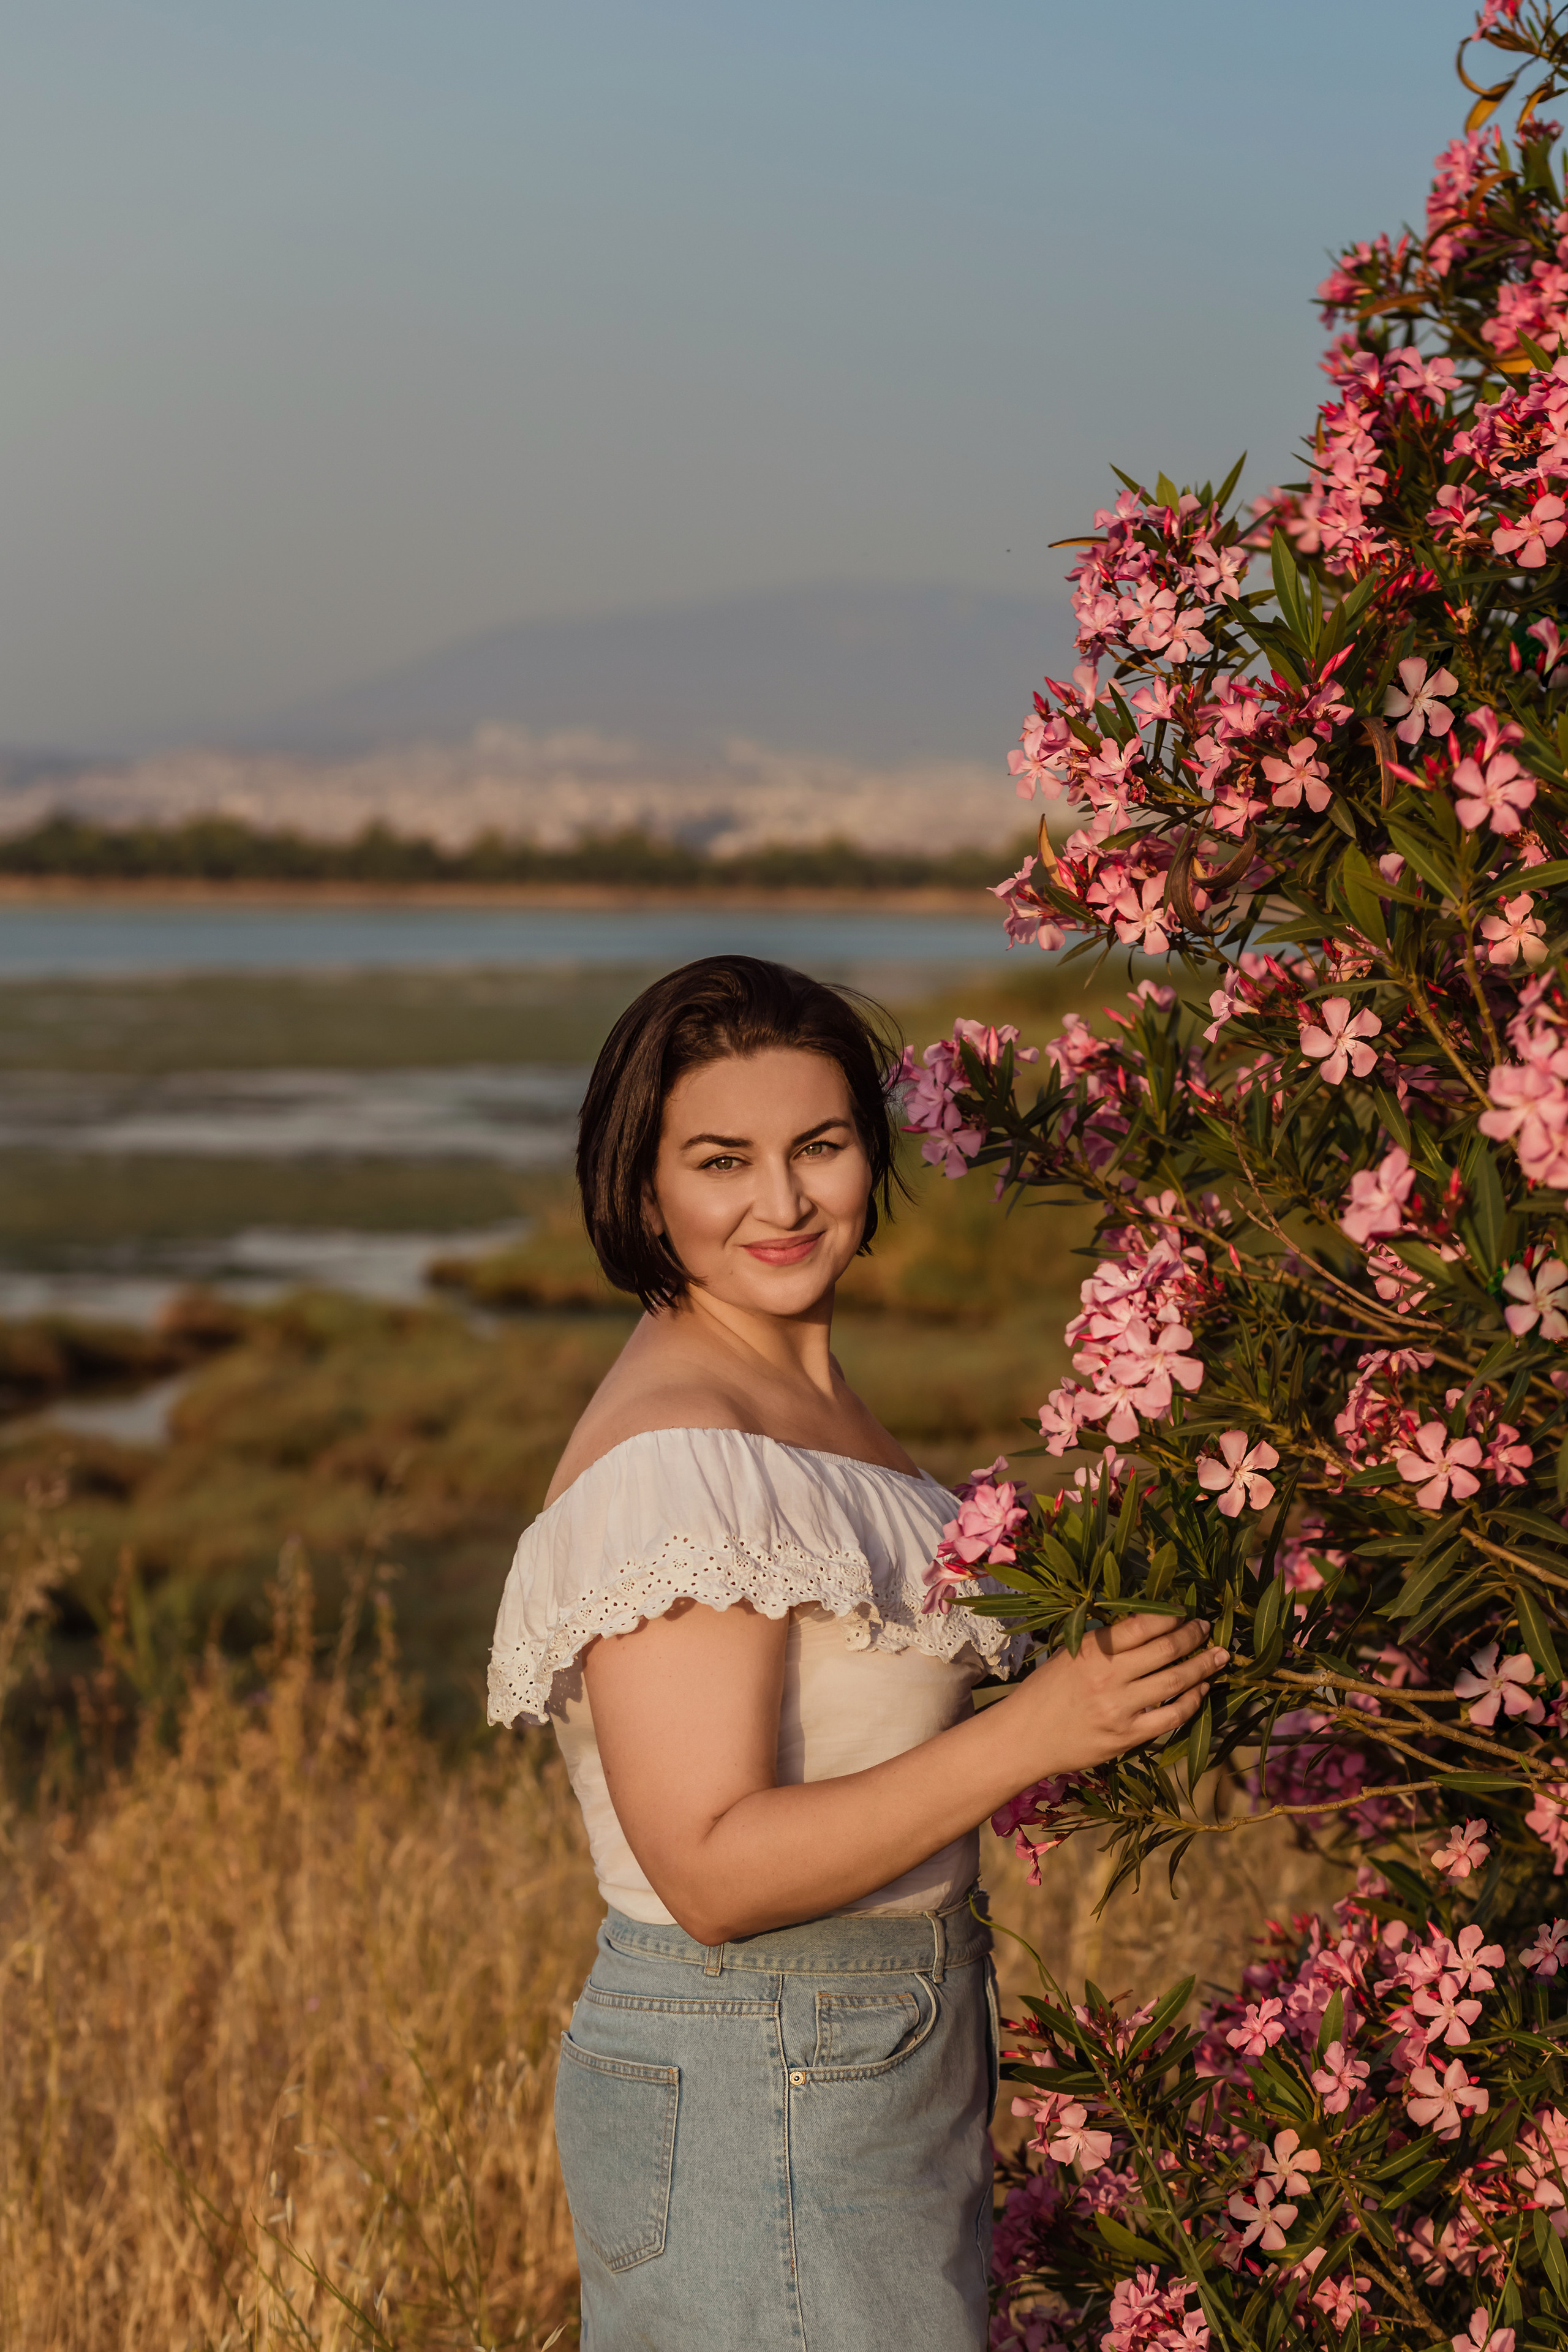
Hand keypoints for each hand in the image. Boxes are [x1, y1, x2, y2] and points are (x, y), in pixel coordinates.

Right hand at [1014, 1612, 1226, 1774]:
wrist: (1024, 1738)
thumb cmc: (1046, 1690)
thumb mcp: (1070, 1654)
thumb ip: (1107, 1643)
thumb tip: (1152, 1627)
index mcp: (1092, 1649)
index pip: (1144, 1624)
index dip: (1171, 1616)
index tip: (1186, 1613)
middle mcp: (1107, 1676)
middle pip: (1166, 1650)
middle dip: (1193, 1636)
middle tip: (1208, 1629)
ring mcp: (1119, 1709)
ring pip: (1175, 1682)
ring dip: (1202, 1667)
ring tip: (1219, 1657)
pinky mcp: (1127, 1737)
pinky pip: (1171, 1717)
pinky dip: (1192, 1701)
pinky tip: (1201, 1690)